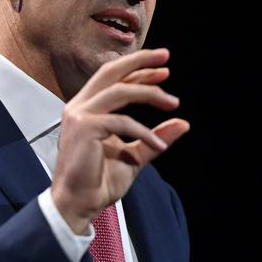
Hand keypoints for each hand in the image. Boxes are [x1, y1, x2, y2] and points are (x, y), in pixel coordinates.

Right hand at [51, 48, 189, 233]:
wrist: (78, 203)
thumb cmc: (99, 181)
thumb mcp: (134, 155)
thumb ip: (155, 138)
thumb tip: (183, 123)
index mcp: (86, 108)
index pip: (113, 79)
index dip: (138, 70)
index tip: (163, 68)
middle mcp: (79, 106)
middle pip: (110, 72)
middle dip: (140, 62)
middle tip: (166, 58)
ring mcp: (79, 115)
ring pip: (119, 91)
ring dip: (149, 93)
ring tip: (173, 103)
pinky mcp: (84, 128)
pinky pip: (122, 121)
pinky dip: (144, 131)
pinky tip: (158, 144)